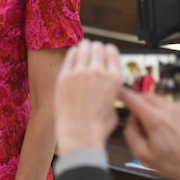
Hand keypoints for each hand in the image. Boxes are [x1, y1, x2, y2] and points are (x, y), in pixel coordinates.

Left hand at [54, 40, 121, 155]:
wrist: (80, 133)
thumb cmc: (97, 125)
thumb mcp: (114, 106)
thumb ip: (112, 92)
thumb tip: (109, 88)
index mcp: (115, 78)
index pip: (112, 51)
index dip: (107, 50)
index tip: (103, 51)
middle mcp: (98, 71)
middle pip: (97, 47)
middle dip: (94, 47)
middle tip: (91, 48)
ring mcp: (80, 72)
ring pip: (83, 48)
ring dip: (83, 47)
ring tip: (82, 48)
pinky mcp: (64, 75)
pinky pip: (70, 56)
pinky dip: (72, 53)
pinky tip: (72, 54)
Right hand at [120, 88, 179, 179]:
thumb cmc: (172, 162)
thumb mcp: (142, 154)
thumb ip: (130, 133)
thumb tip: (130, 119)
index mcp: (155, 119)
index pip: (132, 97)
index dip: (120, 94)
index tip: (114, 93)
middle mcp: (168, 109)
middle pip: (144, 95)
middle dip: (136, 102)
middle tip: (136, 119)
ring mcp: (178, 109)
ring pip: (156, 99)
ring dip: (149, 106)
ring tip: (152, 125)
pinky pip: (167, 104)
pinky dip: (161, 110)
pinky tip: (164, 125)